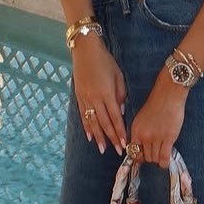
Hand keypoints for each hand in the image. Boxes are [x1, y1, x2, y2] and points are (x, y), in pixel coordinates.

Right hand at [72, 38, 126, 155]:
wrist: (85, 51)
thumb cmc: (105, 61)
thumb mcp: (118, 75)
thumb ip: (120, 94)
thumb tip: (122, 111)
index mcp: (107, 94)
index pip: (115, 118)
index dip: (119, 132)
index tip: (124, 144)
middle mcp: (95, 99)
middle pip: (104, 123)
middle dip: (111, 138)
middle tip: (117, 151)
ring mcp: (85, 99)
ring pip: (92, 122)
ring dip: (98, 137)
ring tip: (102, 149)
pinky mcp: (79, 97)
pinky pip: (83, 115)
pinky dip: (87, 127)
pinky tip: (90, 136)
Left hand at [128, 74, 187, 167]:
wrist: (168, 95)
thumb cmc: (157, 104)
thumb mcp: (141, 118)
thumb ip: (140, 132)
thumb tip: (141, 147)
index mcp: (135, 130)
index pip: (133, 151)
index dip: (139, 156)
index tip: (144, 156)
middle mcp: (143, 135)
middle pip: (145, 157)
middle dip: (150, 157)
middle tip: (156, 152)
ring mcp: (156, 138)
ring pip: (154, 159)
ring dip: (158, 159)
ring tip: (162, 153)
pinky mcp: (168, 138)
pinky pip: (164, 158)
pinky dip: (164, 162)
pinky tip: (166, 161)